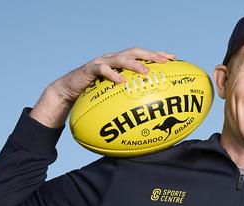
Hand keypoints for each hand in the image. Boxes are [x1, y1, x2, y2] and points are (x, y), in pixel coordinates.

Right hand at [30, 47, 175, 127]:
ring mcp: (102, 62)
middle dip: (151, 55)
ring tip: (146, 71)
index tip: (175, 58)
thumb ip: (129, 98)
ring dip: (135, 64)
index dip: (158, 55)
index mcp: (122, 63)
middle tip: (164, 61)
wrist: (68, 91)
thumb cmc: (94, 95)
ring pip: (121, 58)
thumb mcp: (114, 96)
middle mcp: (113, 59)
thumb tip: (151, 115)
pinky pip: (102, 70)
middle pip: (135, 52)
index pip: (143, 55)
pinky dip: (112, 75)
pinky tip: (121, 82)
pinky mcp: (90, 69)